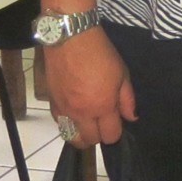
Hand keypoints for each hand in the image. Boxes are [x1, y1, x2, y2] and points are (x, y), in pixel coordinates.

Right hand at [43, 28, 136, 147]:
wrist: (70, 40)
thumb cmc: (101, 54)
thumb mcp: (123, 74)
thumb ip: (127, 100)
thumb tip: (130, 117)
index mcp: (102, 107)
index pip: (109, 136)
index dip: (115, 133)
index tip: (117, 124)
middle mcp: (81, 113)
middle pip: (89, 140)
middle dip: (98, 136)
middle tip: (102, 124)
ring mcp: (64, 109)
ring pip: (70, 136)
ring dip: (80, 134)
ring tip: (87, 123)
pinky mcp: (51, 102)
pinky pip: (59, 123)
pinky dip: (67, 123)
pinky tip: (74, 113)